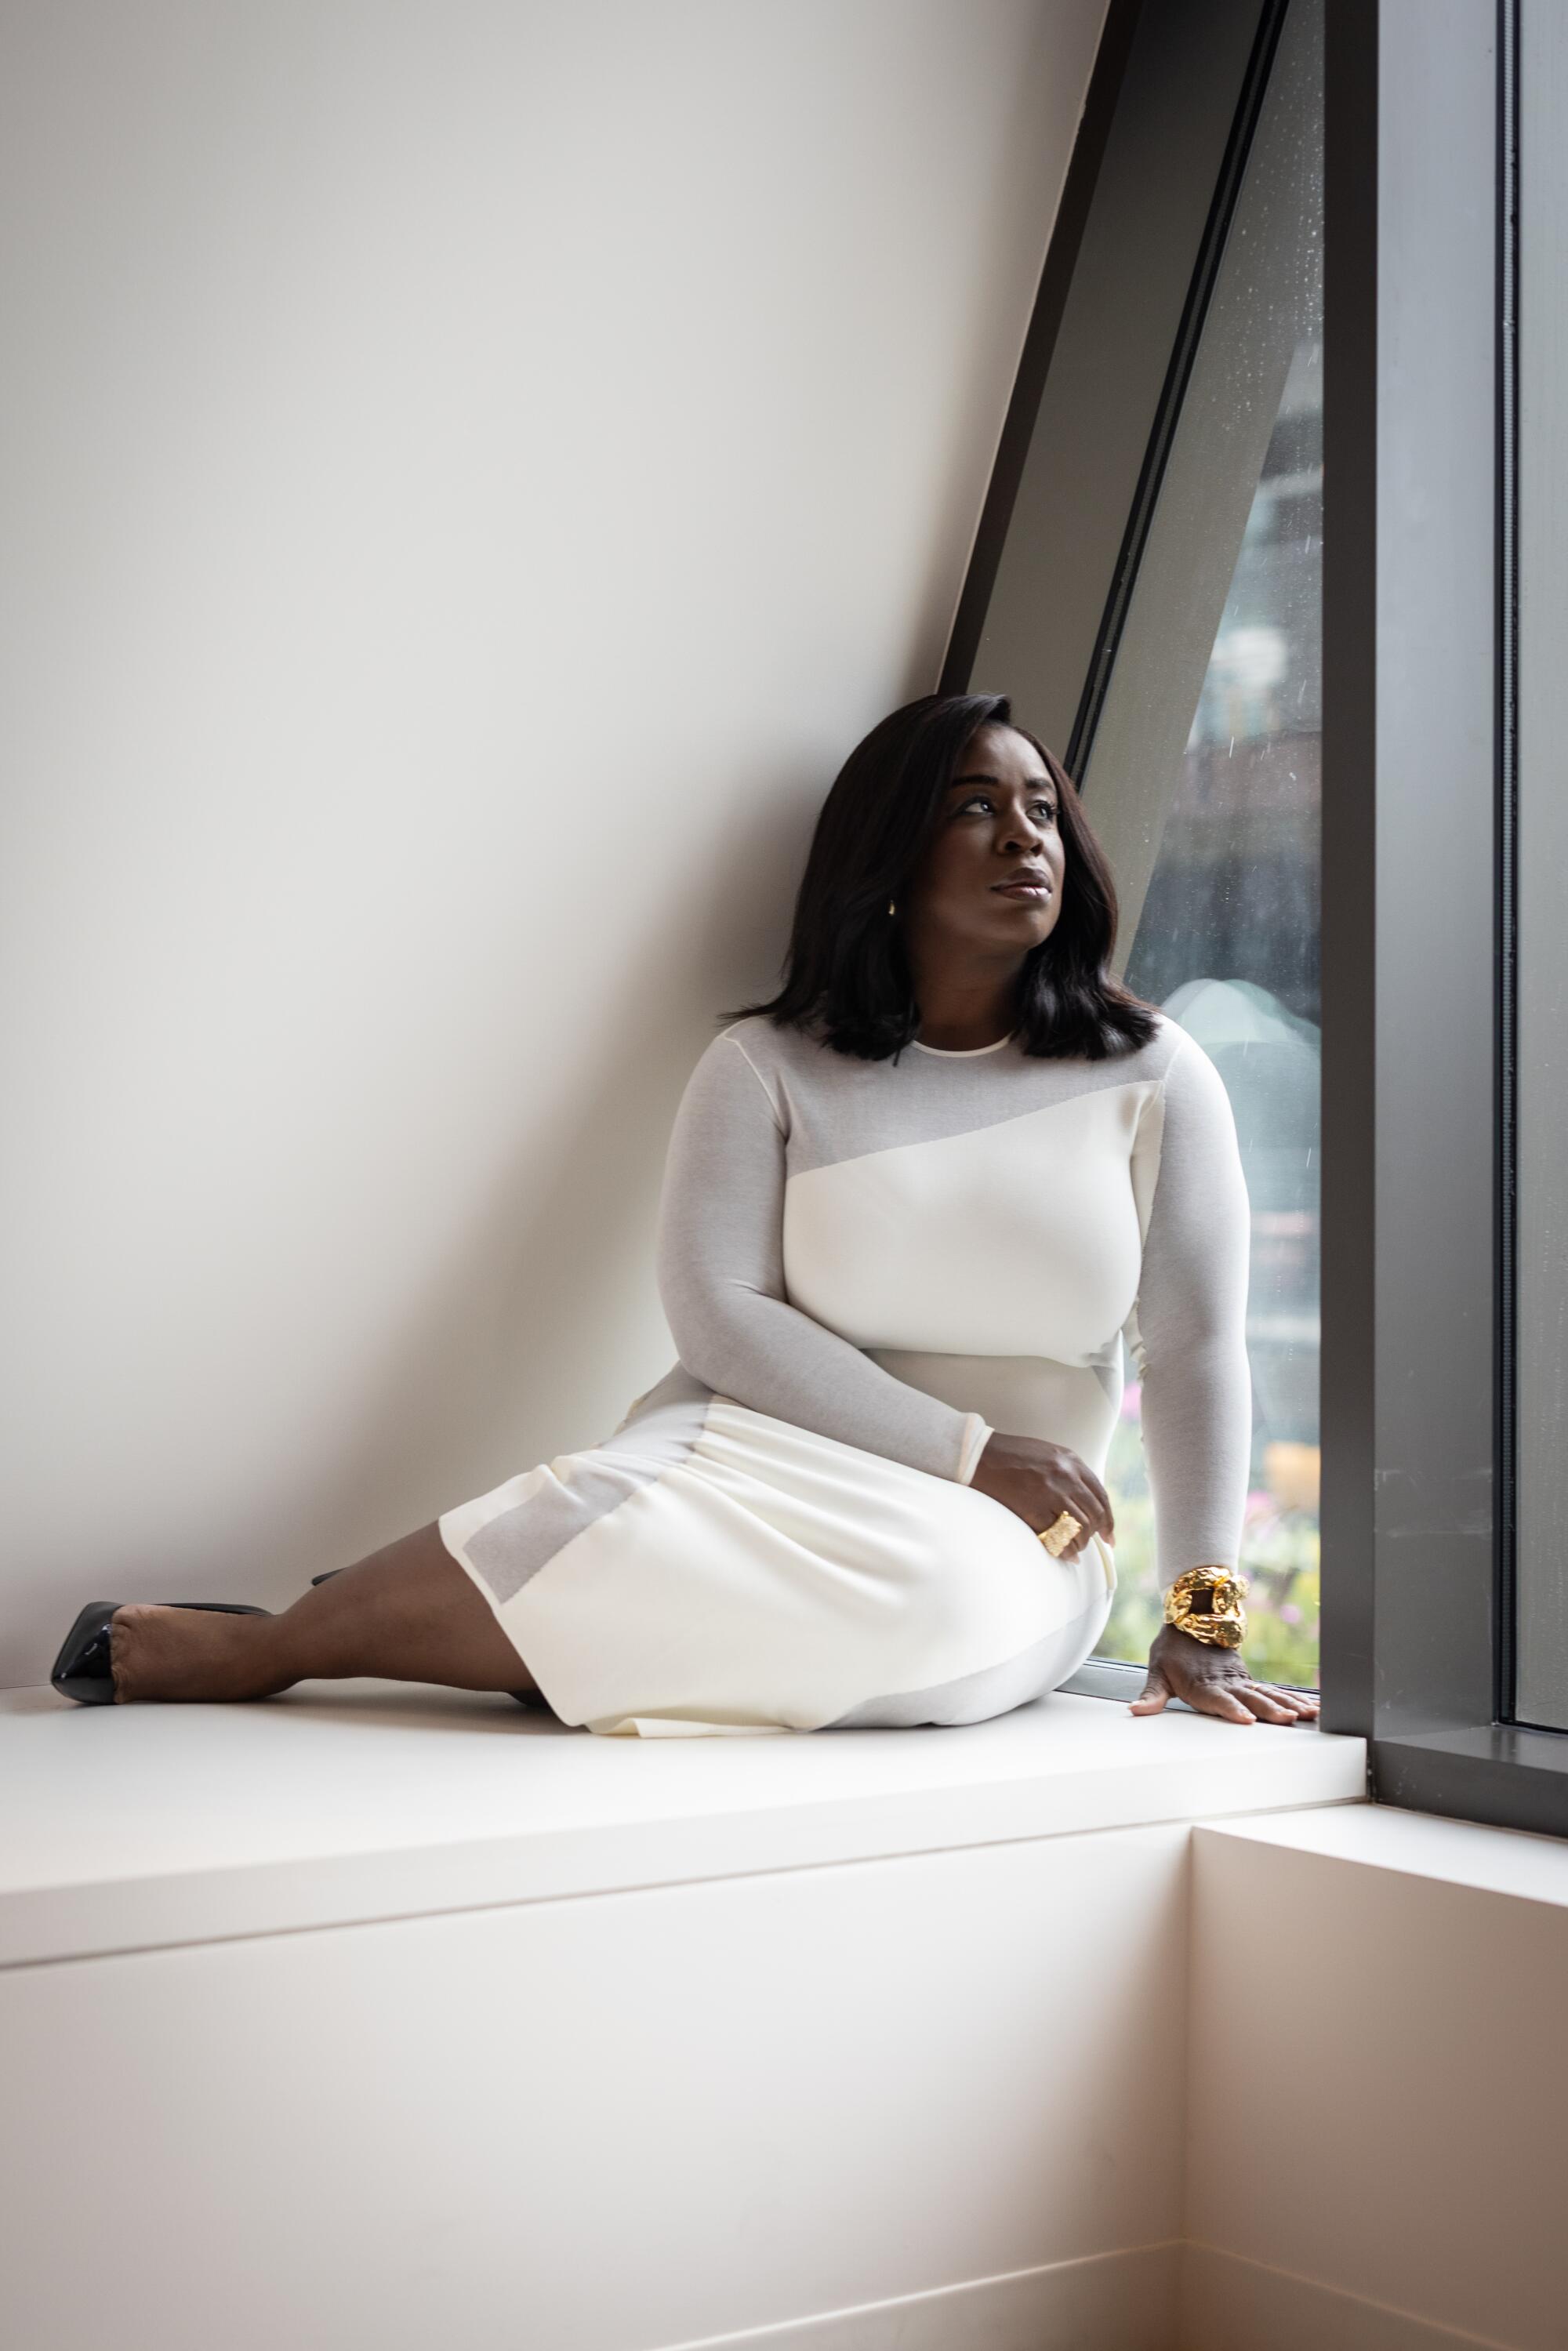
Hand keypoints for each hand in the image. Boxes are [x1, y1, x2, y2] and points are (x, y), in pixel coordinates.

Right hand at [969, 1430, 1114, 1559]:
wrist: (981, 1456)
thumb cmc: (1012, 1455)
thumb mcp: (1048, 1454)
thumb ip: (1069, 1472)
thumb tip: (1084, 1501)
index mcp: (1071, 1461)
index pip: (1101, 1495)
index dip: (1108, 1519)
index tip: (1109, 1535)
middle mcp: (1066, 1476)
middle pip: (1095, 1513)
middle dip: (1098, 1534)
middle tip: (1094, 1544)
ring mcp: (1050, 1493)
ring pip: (1080, 1527)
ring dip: (1081, 1542)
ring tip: (1076, 1548)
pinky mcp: (1034, 1508)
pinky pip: (1058, 1536)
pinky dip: (1065, 1550)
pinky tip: (1066, 1554)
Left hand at [1130, 1623, 1319, 1725]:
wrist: (1192, 1617)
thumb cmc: (1172, 1648)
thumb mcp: (1157, 1670)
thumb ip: (1151, 1695)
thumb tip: (1135, 1712)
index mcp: (1201, 1685)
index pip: (1217, 1699)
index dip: (1231, 1709)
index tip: (1247, 1719)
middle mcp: (1225, 1684)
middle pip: (1249, 1698)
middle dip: (1268, 1710)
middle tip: (1287, 1720)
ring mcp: (1240, 1681)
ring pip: (1267, 1694)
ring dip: (1288, 1704)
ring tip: (1308, 1715)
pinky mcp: (1249, 1680)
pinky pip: (1274, 1691)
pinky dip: (1293, 1699)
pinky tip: (1312, 1708)